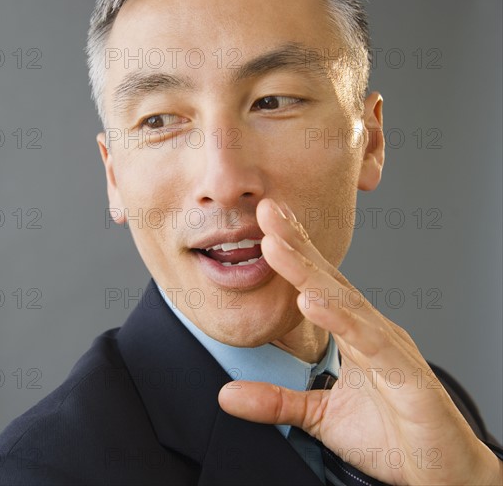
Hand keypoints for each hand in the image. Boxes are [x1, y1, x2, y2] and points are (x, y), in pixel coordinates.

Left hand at [218, 198, 502, 484]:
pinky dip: (342, 320)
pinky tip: (313, 300)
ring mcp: (390, 349)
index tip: (265, 224)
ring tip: (276, 246)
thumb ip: (277, 400)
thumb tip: (226, 395)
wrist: (443, 472)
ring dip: (308, 272)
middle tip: (266, 211)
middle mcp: (371, 331)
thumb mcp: (320, 415)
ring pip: (345, 302)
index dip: (293, 253)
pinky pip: (370, 343)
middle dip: (295, 244)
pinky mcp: (406, 377)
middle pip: (328, 280)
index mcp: (354, 333)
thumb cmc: (391, 434)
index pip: (319, 284)